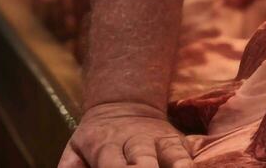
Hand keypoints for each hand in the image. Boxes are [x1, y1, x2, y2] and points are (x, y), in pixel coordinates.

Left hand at [58, 101, 193, 167]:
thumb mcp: (75, 150)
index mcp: (105, 145)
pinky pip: (190, 155)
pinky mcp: (178, 143)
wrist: (124, 104)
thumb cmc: (95, 140)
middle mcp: (134, 142)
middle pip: (143, 164)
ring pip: (172, 157)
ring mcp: (159, 141)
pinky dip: (191, 166)